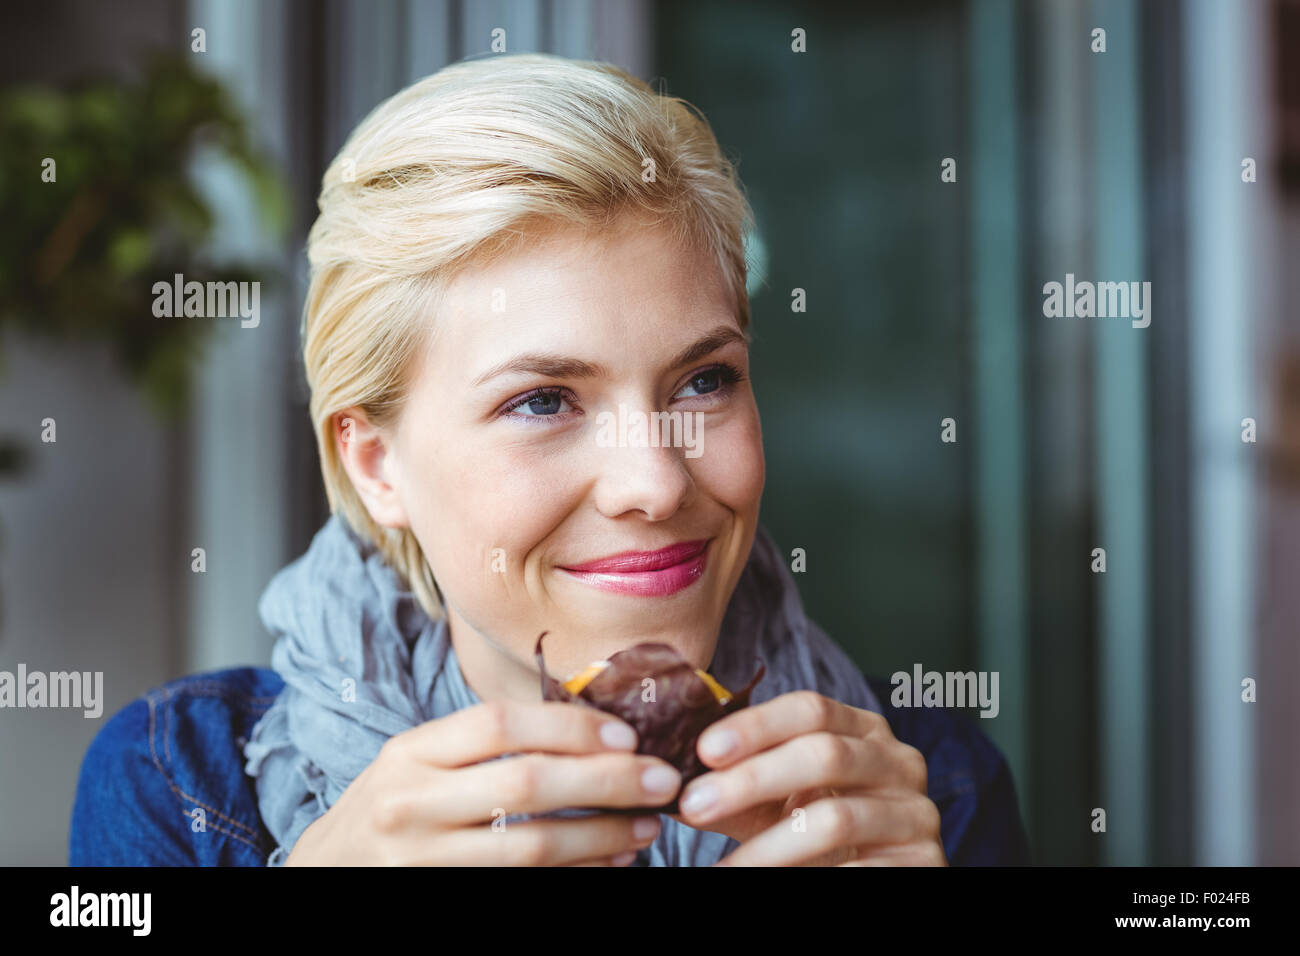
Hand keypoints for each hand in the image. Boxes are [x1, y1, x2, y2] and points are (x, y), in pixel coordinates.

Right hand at [285, 699, 679, 865]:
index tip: (626, 732)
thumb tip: (594, 729)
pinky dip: (577, 875)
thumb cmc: (392, 806)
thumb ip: (484, 743)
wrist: (328, 874)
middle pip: (526, 784)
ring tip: (648, 825)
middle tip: (661, 777)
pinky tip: (611, 863)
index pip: (499, 724)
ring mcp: (423, 860)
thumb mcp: (418, 760)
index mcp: (410, 753)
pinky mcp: (440, 898)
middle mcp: (411, 804)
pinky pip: (524, 887)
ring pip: (532, 847)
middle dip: (607, 779)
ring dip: (603, 836)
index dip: (570, 725)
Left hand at [668, 691, 945, 865]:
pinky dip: (804, 878)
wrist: (873, 875)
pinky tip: (763, 882)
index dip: (757, 725)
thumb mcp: (777, 802)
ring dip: (769, 846)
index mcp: (863, 730)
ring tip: (726, 868)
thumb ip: (735, 781)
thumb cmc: (815, 833)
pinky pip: (860, 869)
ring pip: (836, 818)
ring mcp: (916, 812)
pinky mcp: (925, 862)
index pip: (811, 708)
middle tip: (695, 804)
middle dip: (751, 779)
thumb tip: (667, 778)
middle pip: (824, 754)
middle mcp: (899, 761)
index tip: (705, 750)